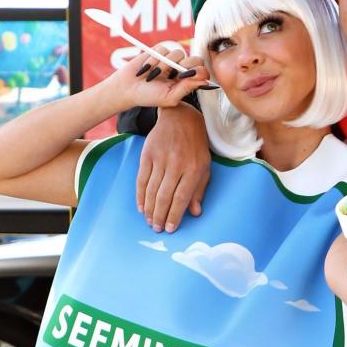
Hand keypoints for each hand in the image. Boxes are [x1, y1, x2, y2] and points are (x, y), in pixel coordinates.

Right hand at [107, 46, 210, 109]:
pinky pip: (163, 49)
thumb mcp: (170, 97)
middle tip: (174, 75)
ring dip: (165, 65)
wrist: (128, 88)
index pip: (202, 72)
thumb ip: (187, 88)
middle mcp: (181, 69)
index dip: (199, 72)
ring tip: (153, 76)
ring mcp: (171, 59)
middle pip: (196, 59)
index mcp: (186, 82)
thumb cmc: (149, 96)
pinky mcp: (159, 51)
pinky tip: (146, 69)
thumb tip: (204, 80)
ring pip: (179, 53)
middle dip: (186, 66)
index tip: (186, 78)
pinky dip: (154, 60)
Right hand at [136, 104, 210, 233]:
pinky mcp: (148, 154)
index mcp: (194, 169)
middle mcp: (177, 164)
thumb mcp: (205, 166)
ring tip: (150, 221)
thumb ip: (199, 190)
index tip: (170, 228)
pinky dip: (140, 195)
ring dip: (150, 209)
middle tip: (157, 229)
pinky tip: (141, 207)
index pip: (182, 198)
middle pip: (165, 197)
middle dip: (160, 216)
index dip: (175, 215)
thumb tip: (195, 212)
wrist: (181, 118)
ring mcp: (161, 159)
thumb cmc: (196, 146)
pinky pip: (142, 179)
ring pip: (152, 190)